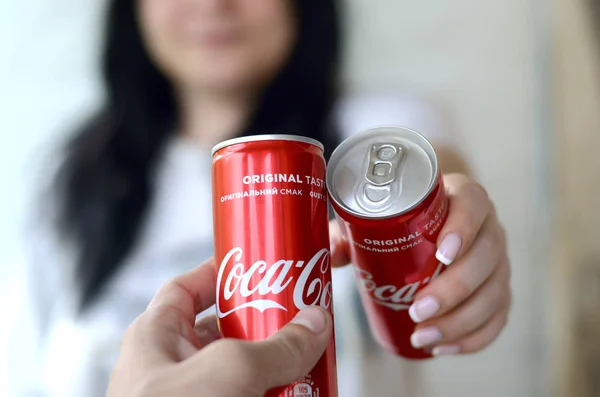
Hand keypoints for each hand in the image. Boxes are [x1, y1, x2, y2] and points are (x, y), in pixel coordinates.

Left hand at [107, 258, 332, 396]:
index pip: (188, 288)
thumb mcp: (225, 373)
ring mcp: (198, 396)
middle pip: (227, 329)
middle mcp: (175, 366)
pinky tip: (306, 389)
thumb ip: (275, 347)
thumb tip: (316, 323)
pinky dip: (281, 393)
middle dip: (266, 320)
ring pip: (245, 369)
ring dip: (279, 362)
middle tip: (303, 310)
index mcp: (157, 338)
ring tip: (314, 350)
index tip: (259, 261)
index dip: (221, 271)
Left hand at [330, 173, 510, 355]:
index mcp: (461, 196)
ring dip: (461, 320)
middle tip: (418, 309)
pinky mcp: (497, 290)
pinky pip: (497, 316)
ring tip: (423, 336)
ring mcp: (497, 260)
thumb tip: (332, 254)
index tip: (441, 254)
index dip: (463, 227)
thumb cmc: (400, 221)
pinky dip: (474, 337)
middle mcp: (486, 227)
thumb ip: (348, 231)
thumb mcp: (374, 218)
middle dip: (454, 288)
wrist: (424, 228)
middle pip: (486, 255)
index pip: (473, 203)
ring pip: (494, 291)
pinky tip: (445, 347)